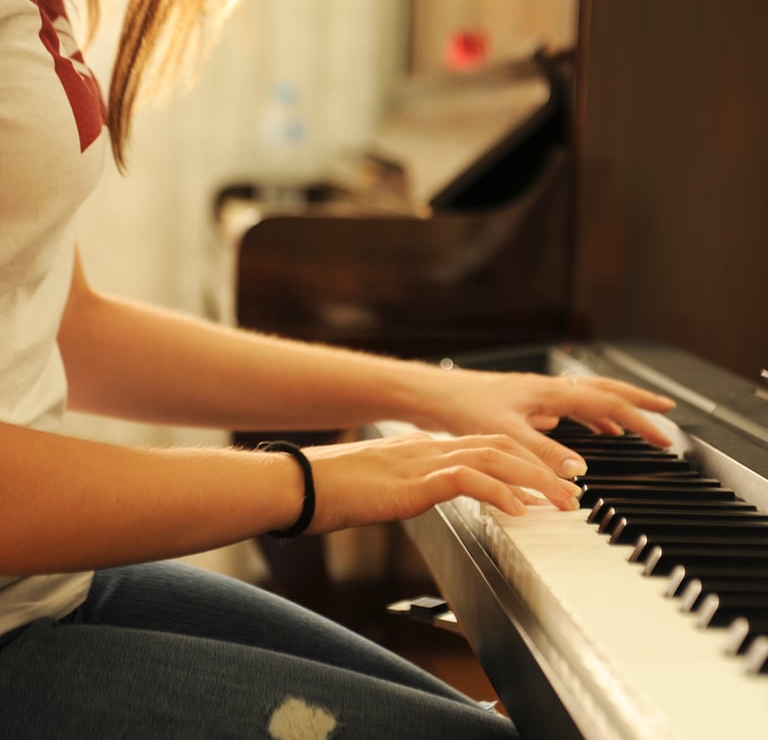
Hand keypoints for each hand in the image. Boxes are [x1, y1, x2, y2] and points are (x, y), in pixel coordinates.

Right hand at [303, 433, 583, 533]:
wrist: (299, 484)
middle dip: (541, 466)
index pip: (483, 446)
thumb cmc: (330, 490)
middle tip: (572, 489)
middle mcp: (428, 448)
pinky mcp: (413, 482)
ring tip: (562, 501)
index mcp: (422, 449)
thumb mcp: (380, 487)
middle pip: (500, 447)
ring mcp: (422, 461)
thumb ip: (408, 486)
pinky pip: (467, 481)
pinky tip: (519, 509)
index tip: (545, 479)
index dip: (520, 459)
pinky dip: (499, 493)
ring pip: (494, 459)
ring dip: (534, 479)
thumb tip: (426, 495)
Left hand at [412, 369, 675, 478]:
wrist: (435, 395)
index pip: (607, 402)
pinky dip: (586, 417)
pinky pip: (567, 407)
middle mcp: (548, 389)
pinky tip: (585, 428)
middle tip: (665, 413)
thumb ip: (543, 456)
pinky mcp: (524, 404)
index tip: (665, 433)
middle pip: (604, 391)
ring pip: (587, 397)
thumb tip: (579, 474)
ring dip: (613, 410)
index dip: (639, 419)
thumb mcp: (506, 436)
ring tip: (631, 424)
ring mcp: (537, 395)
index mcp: (550, 392)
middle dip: (637, 403)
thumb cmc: (464, 407)